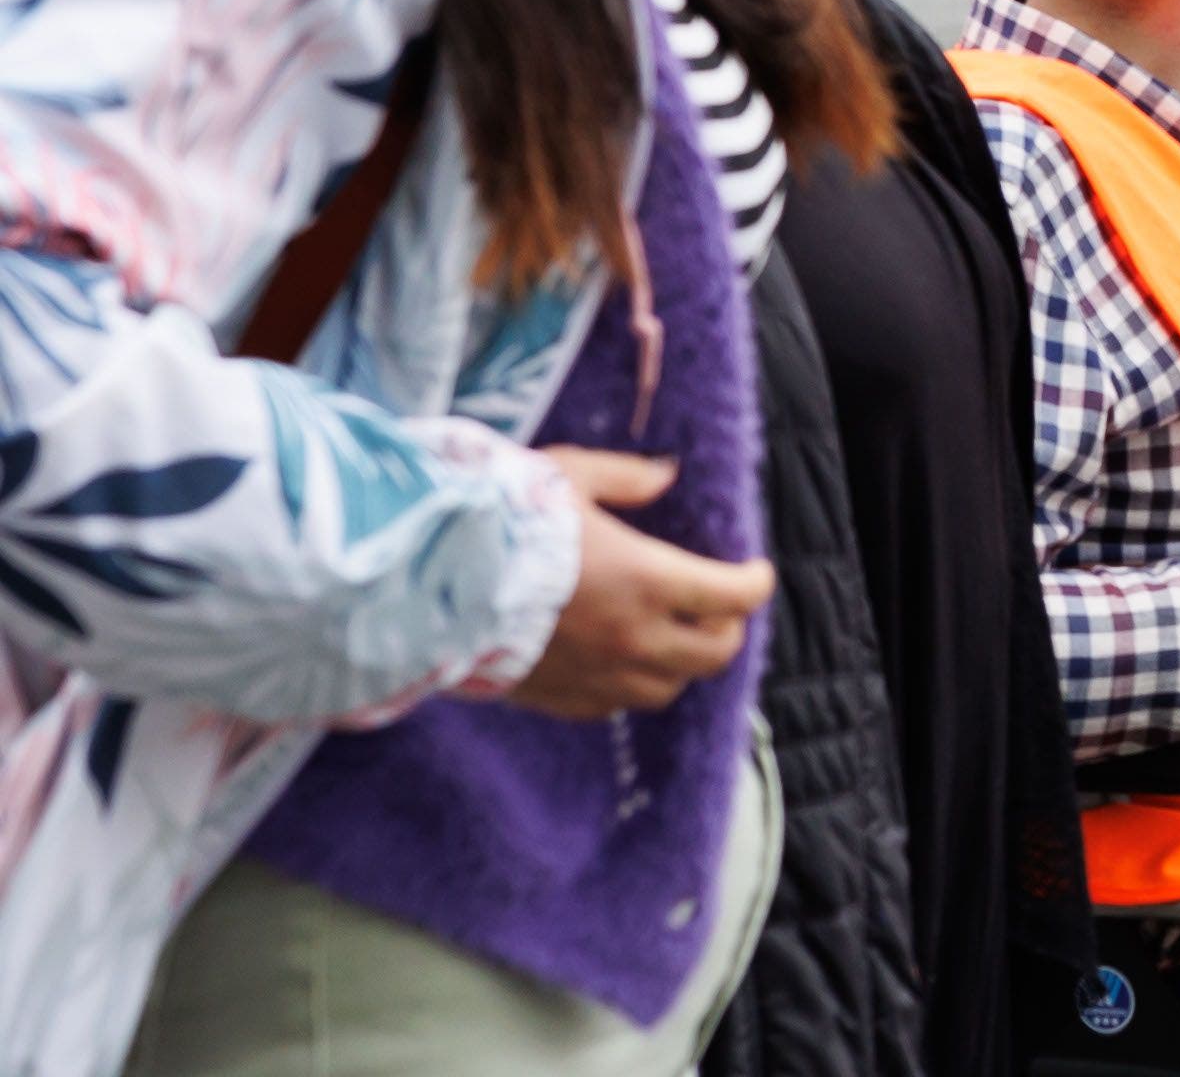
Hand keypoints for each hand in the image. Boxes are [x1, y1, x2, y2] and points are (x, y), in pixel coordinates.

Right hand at [501, 448, 771, 718]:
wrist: (421, 586)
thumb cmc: (498, 521)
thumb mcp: (566, 475)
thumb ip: (625, 478)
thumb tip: (665, 477)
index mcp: (646, 579)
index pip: (733, 597)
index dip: (756, 582)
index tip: (754, 569)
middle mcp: (631, 636)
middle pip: (715, 654)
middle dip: (728, 628)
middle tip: (718, 603)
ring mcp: (595, 676)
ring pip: (668, 689)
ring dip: (681, 662)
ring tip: (672, 632)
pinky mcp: (556, 700)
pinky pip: (614, 706)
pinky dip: (631, 684)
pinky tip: (619, 657)